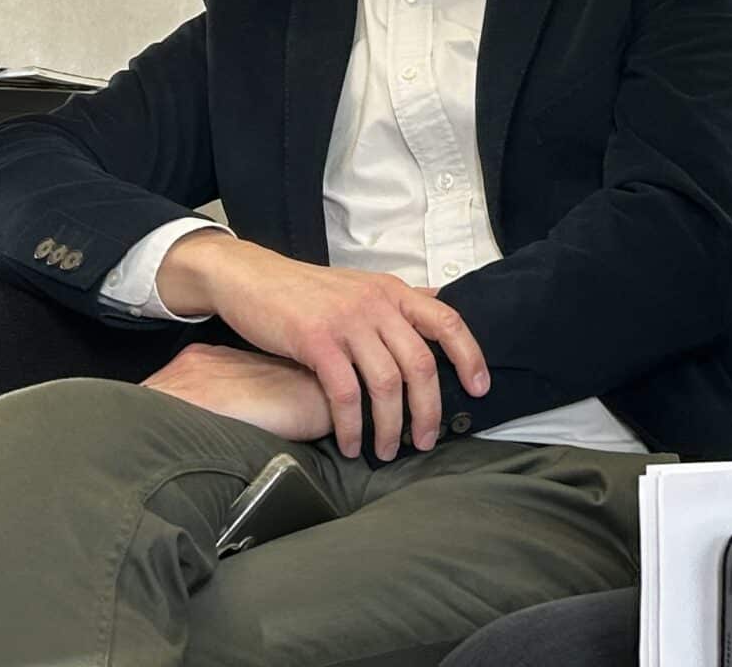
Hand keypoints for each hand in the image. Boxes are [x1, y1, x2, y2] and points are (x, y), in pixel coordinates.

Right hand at [158, 231, 490, 459]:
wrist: (251, 278)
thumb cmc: (307, 292)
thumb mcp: (360, 287)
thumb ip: (396, 303)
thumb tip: (438, 302)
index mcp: (393, 291)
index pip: (447, 321)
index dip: (470, 356)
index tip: (480, 389)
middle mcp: (377, 304)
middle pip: (420, 364)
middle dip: (428, 410)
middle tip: (424, 442)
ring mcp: (347, 321)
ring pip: (386, 384)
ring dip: (390, 427)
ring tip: (385, 452)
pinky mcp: (316, 340)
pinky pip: (346, 393)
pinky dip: (352, 425)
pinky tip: (350, 444)